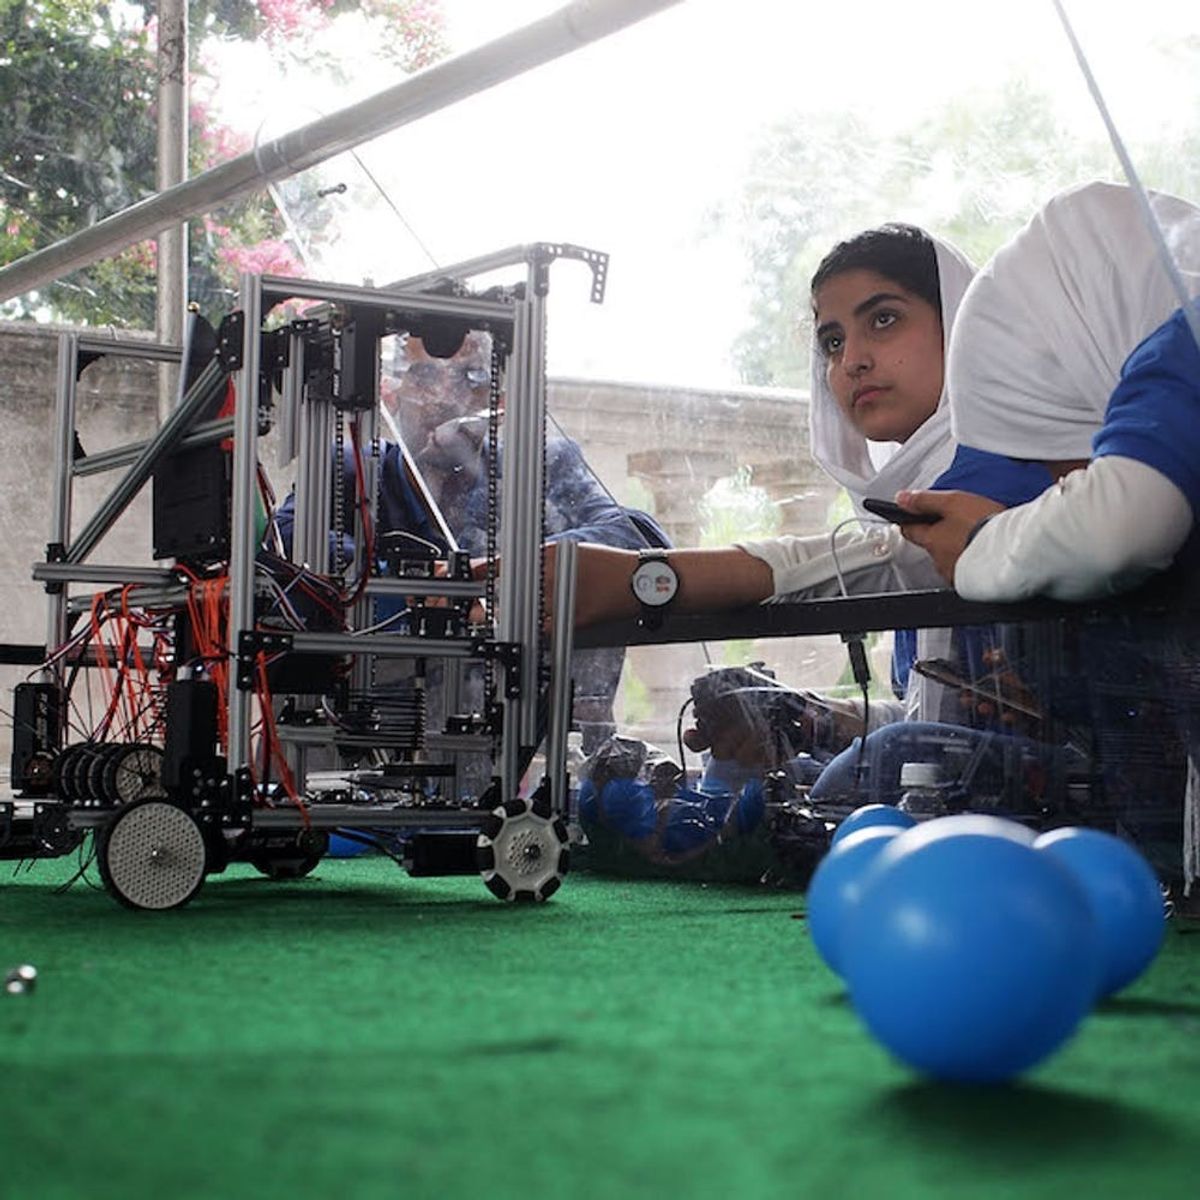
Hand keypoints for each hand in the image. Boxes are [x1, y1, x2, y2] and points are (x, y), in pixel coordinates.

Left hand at [473, 542, 638, 629]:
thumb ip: (541, 562)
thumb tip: (514, 571)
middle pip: (505, 590)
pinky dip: (531, 630)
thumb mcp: (570, 552)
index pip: (502, 562)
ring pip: (518, 612)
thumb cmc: (608, 566)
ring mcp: (559, 597)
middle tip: (471, 611)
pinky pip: (540, 629)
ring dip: (504, 619)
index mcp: (548, 554)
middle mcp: (550, 574)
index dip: (476, 573)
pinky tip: (528, 629)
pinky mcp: (569, 619)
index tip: (459, 579)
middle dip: (483, 603)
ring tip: (492, 622)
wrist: (639, 582)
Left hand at [894, 489, 1004, 584]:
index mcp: (932, 541)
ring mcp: (956, 574)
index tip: (909, 515)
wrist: (1013, 550)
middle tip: (957, 521)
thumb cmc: (984, 526)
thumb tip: (901, 498)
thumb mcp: (952, 502)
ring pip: (950, 557)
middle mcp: (939, 561)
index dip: (910, 520)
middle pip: (932, 544)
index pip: (910, 531)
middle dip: (940, 534)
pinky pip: (967, 568)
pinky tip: (984, 550)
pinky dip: (971, 559)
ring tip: (975, 535)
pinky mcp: (973, 582)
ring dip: (957, 547)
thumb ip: (925, 500)